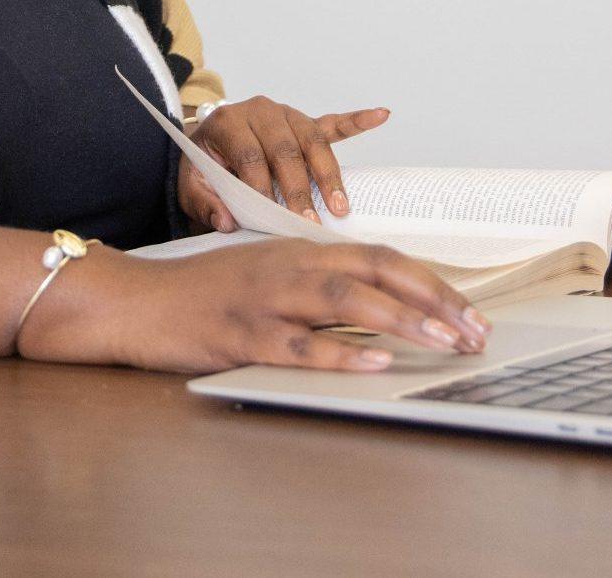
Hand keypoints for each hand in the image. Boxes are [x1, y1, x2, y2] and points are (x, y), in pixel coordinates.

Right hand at [19, 238, 489, 372]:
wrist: (136, 300)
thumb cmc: (205, 292)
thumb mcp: (268, 272)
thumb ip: (318, 281)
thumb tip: (378, 302)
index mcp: (301, 250)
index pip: (383, 258)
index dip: (431, 283)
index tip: (468, 311)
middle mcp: (292, 267)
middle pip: (379, 273)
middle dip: (435, 302)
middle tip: (474, 332)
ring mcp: (268, 300)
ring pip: (348, 301)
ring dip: (403, 321)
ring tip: (444, 342)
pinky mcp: (243, 334)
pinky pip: (301, 343)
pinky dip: (342, 351)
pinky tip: (375, 361)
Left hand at [183, 96, 389, 227]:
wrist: (207, 144)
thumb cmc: (203, 167)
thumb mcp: (190, 186)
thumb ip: (203, 203)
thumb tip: (227, 222)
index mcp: (228, 122)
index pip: (250, 157)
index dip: (262, 188)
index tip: (272, 218)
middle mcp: (260, 111)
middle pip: (285, 150)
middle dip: (299, 189)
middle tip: (309, 222)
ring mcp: (286, 115)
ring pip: (313, 142)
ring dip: (328, 175)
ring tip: (340, 206)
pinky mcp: (304, 123)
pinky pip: (333, 123)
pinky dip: (357, 120)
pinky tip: (381, 115)